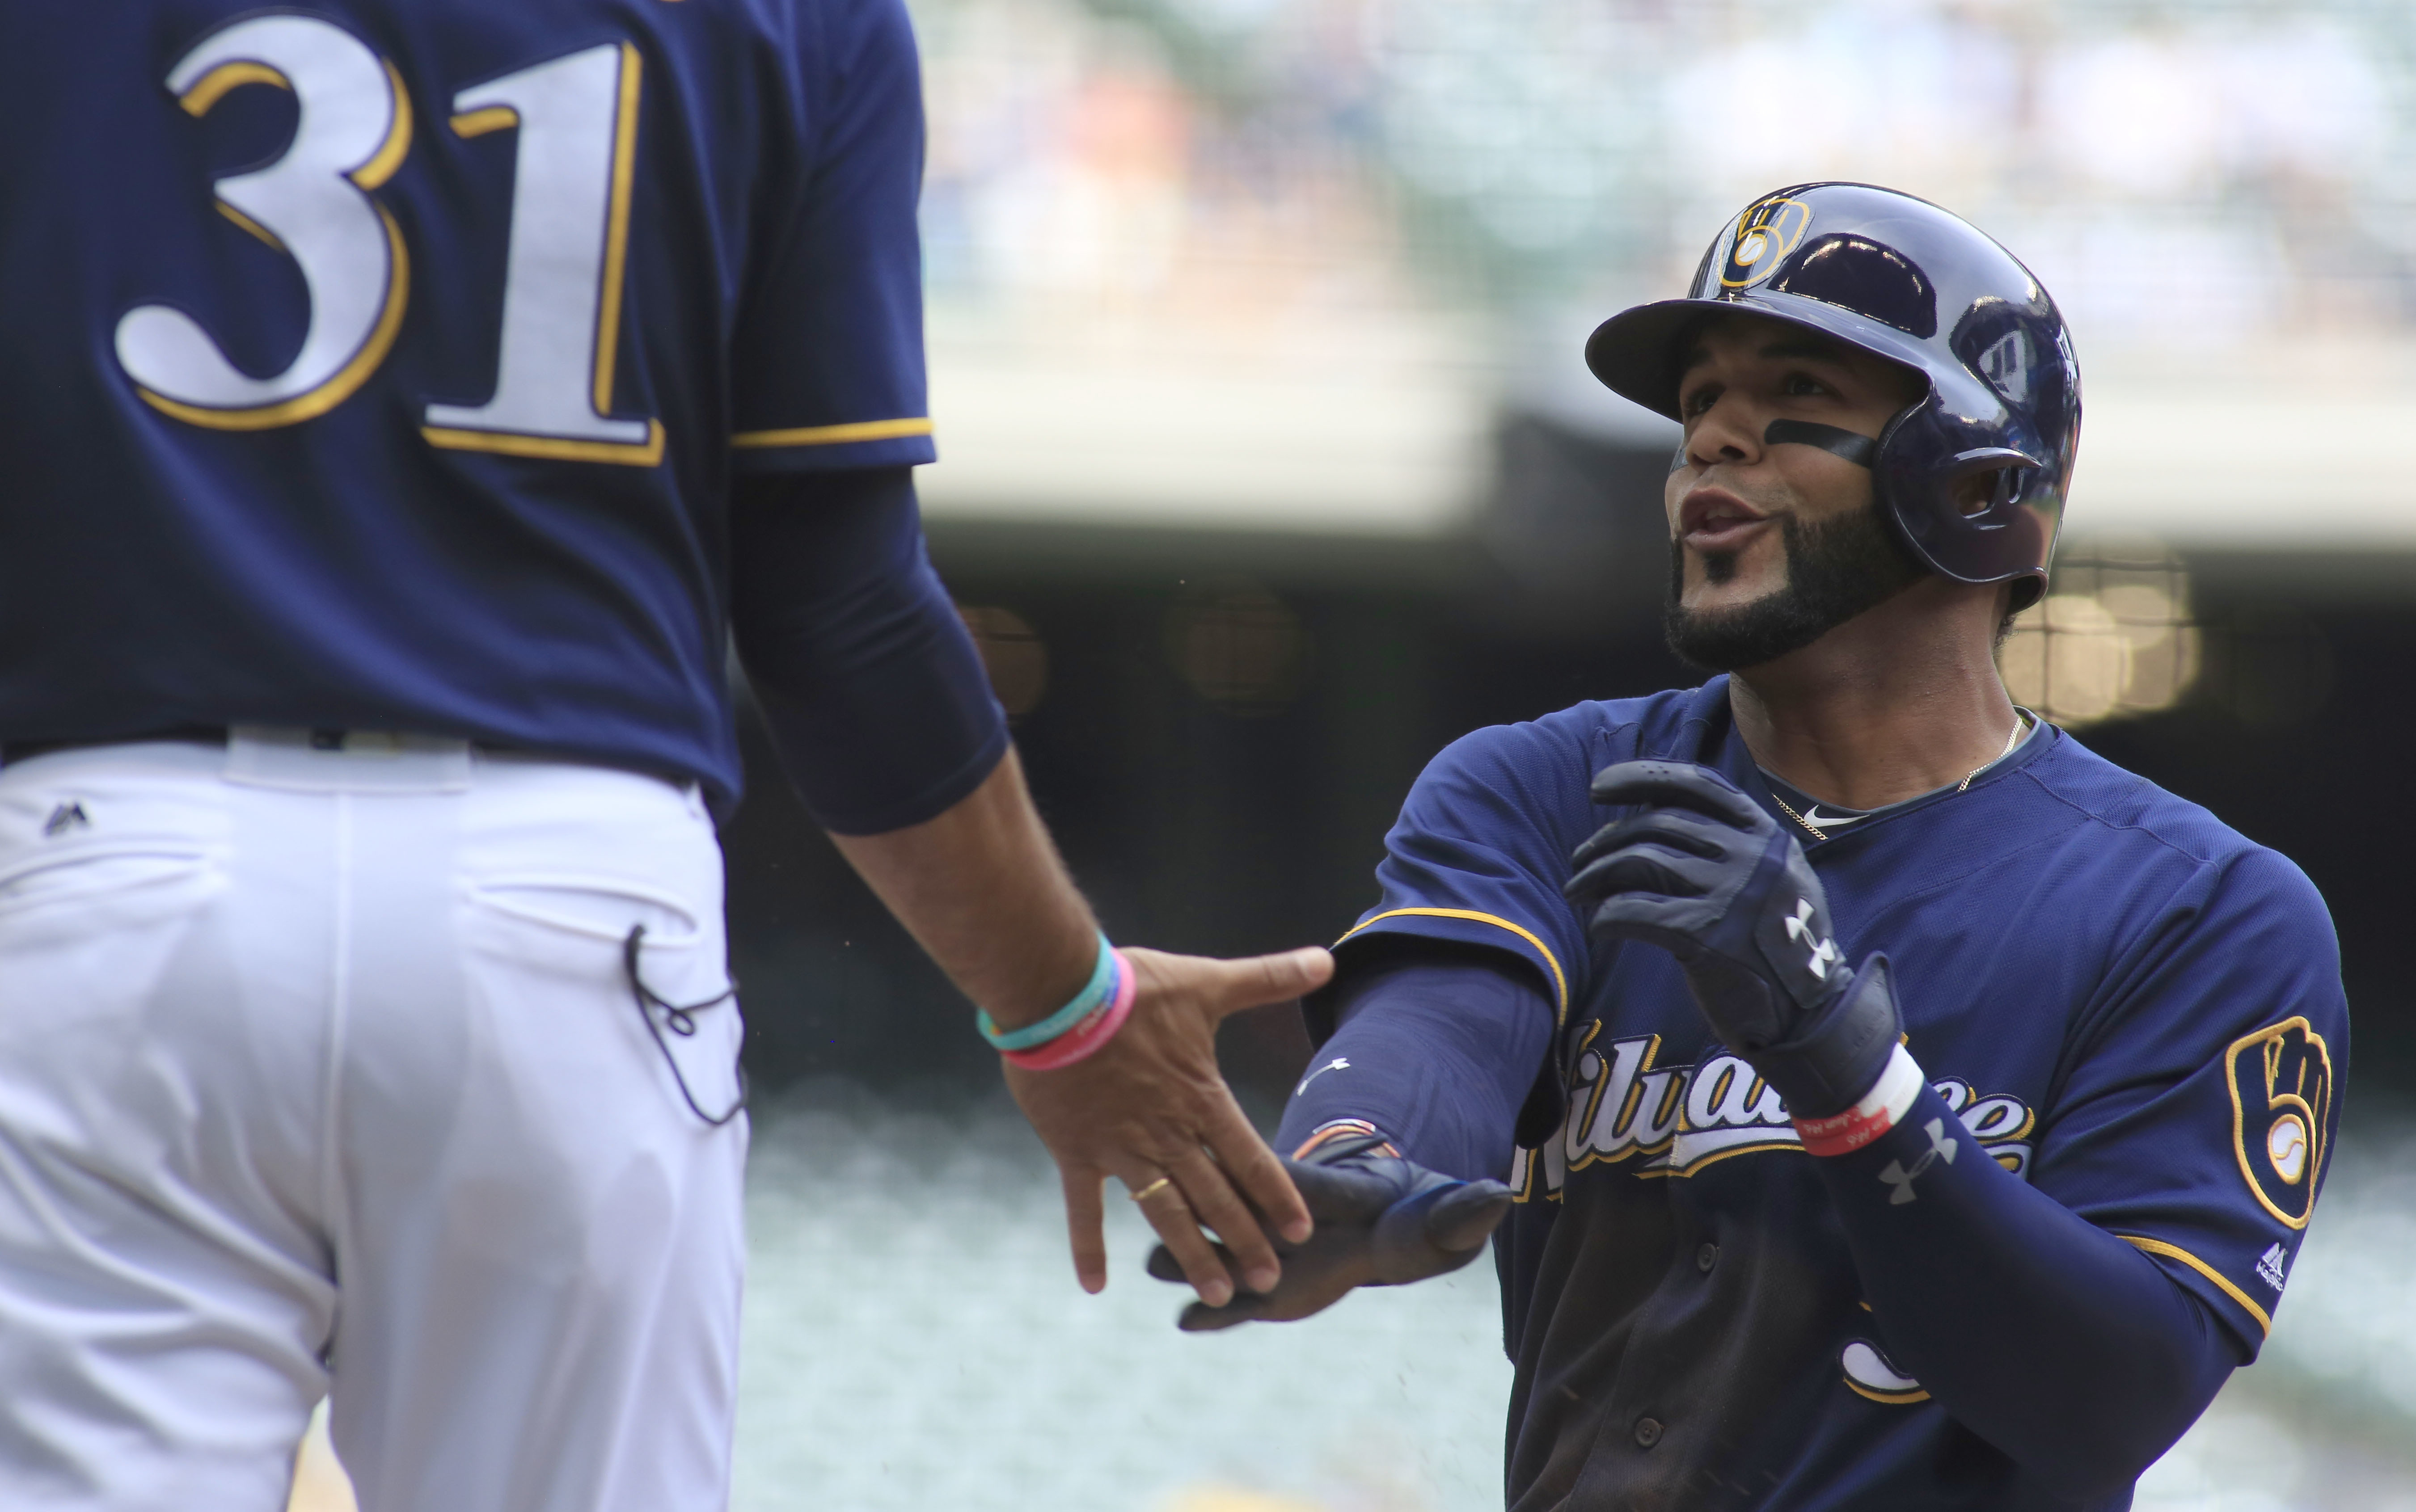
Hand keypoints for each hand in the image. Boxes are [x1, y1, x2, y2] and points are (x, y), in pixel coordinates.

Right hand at [1003, 944, 1332, 1307]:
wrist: (1059, 995)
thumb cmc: (1133, 988)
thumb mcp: (1208, 982)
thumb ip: (1267, 978)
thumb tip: (1325, 961)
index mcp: (1201, 1099)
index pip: (1251, 1159)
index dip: (1277, 1198)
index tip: (1299, 1233)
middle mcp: (1167, 1134)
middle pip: (1216, 1198)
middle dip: (1245, 1241)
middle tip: (1269, 1282)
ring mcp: (1121, 1148)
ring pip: (1166, 1214)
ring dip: (1192, 1255)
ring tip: (1218, 1295)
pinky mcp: (1076, 1151)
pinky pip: (1084, 1208)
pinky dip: (1088, 1246)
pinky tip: (1095, 1286)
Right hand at [1145, 1135, 1511, 1330]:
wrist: (1389, 1231)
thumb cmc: (1417, 1216)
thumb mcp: (1443, 1213)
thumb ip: (1464, 1208)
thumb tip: (1503, 1194)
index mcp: (1321, 1190)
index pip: (1290, 1180)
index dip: (1274, 1187)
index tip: (1255, 1193)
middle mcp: (1281, 1218)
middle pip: (1236, 1211)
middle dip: (1211, 1221)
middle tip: (1185, 1222)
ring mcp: (1265, 1255)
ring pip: (1216, 1250)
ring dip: (1192, 1260)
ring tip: (1163, 1269)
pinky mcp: (1263, 1295)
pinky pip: (1227, 1305)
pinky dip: (1207, 1314)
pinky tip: (1188, 1322)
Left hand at [1563, 761, 1897, 1117]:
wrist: (1812, 1015)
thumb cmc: (1777, 946)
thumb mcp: (1773, 879)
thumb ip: (1730, 847)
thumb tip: (1647, 821)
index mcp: (1765, 835)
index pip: (1696, 784)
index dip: (1641, 778)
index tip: (1598, 789)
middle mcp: (1751, 855)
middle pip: (1657, 824)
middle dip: (1606, 841)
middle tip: (1579, 863)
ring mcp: (1731, 893)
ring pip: (1639, 861)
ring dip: (1595, 875)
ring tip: (1577, 892)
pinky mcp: (1708, 936)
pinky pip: (1634, 911)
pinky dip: (1607, 916)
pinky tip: (1599, 925)